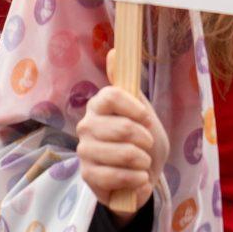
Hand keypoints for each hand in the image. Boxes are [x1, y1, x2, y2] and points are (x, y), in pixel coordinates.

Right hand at [76, 84, 166, 224]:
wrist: (143, 175)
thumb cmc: (142, 140)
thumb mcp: (142, 111)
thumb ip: (127, 84)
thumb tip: (113, 52)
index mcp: (99, 105)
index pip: (112, 95)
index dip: (136, 109)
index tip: (147, 120)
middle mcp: (86, 125)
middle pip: (122, 127)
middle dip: (146, 140)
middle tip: (148, 146)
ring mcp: (84, 151)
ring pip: (122, 153)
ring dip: (142, 162)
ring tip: (143, 163)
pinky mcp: (87, 175)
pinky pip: (115, 176)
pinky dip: (135, 180)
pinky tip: (139, 178)